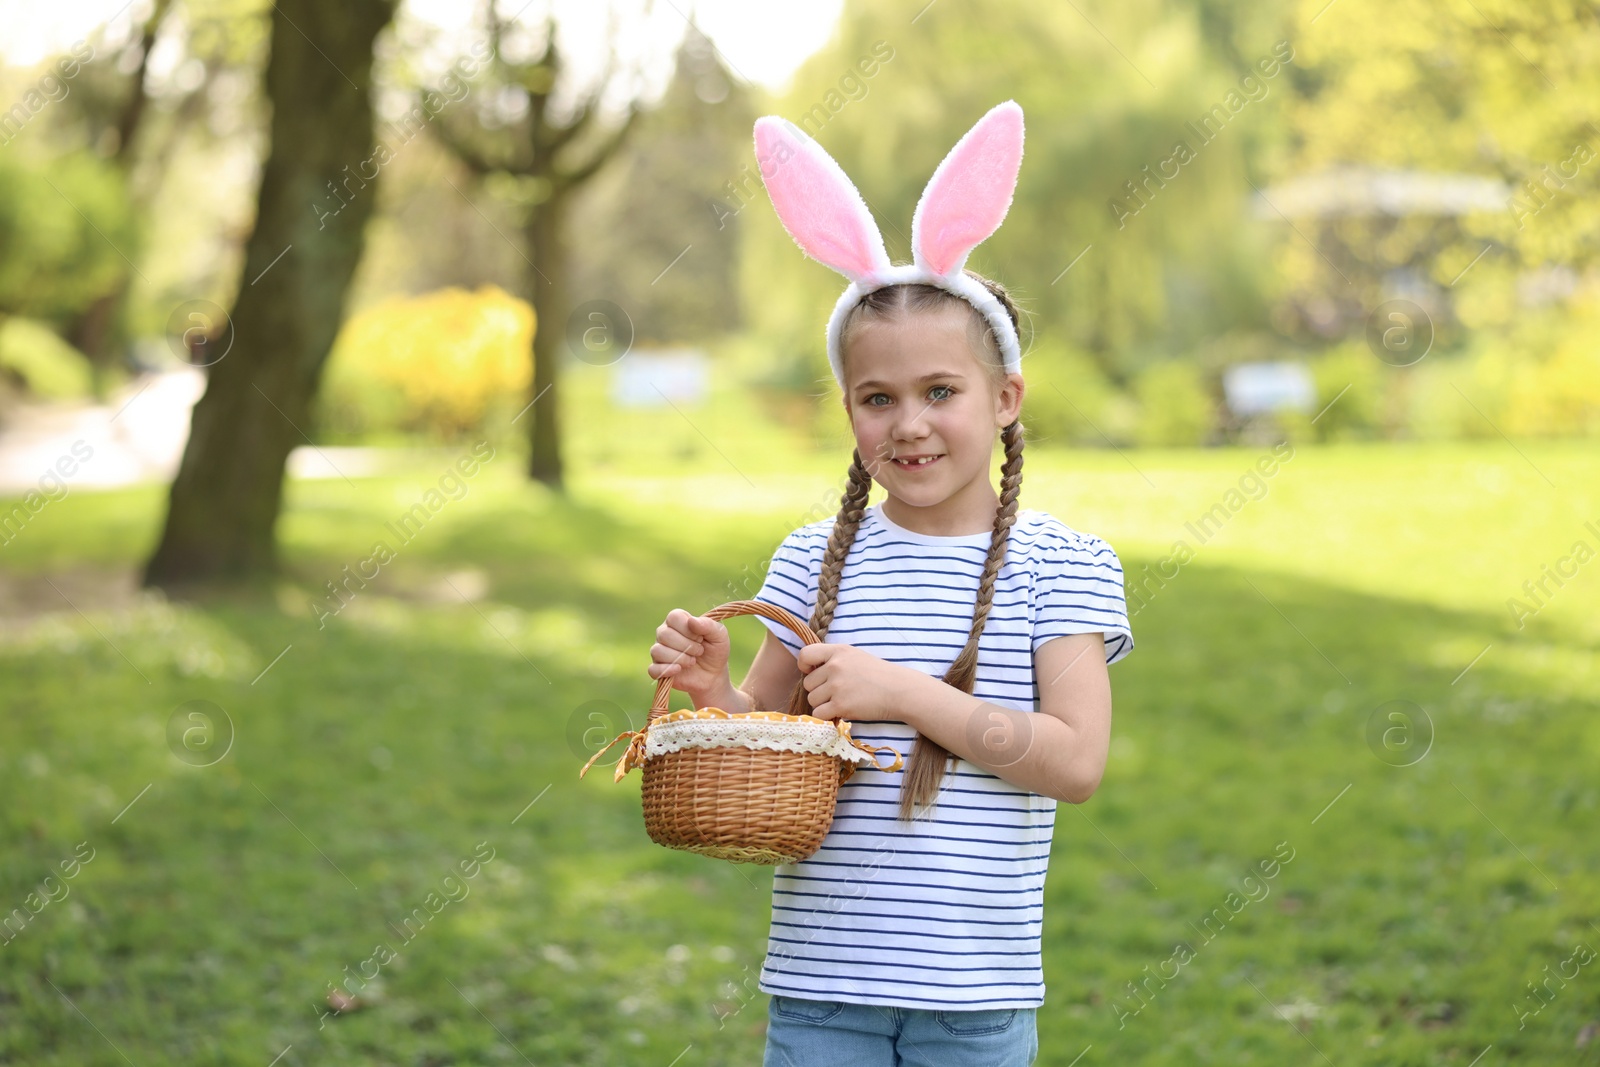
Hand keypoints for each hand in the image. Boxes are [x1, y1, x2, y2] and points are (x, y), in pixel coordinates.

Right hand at [647, 609, 730, 701]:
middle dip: (686, 645)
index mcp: (677, 621)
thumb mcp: (719, 636)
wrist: (713, 675)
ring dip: (680, 658)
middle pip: (664, 634)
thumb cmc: (715, 651)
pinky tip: (679, 669)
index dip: (688, 629)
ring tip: (692, 661)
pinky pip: (653, 669)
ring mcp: (659, 651)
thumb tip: (691, 620)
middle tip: (699, 651)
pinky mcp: (658, 669)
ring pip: (657, 651)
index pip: (673, 617)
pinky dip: (667, 670)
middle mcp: (664, 633)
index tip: (700, 637)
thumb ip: (708, 625)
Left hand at [794, 643, 914, 722]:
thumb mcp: (855, 656)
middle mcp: (835, 666)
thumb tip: (808, 670)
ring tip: (842, 701)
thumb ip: (833, 659)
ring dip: (823, 704)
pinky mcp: (841, 705)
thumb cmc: (878, 674)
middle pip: (808, 683)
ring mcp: (837, 686)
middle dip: (819, 690)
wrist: (898, 690)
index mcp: (838, 651)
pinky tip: (842, 711)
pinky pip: (819, 713)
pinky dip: (828, 715)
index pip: (805, 655)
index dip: (804, 666)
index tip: (813, 673)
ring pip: (812, 699)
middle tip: (837, 692)